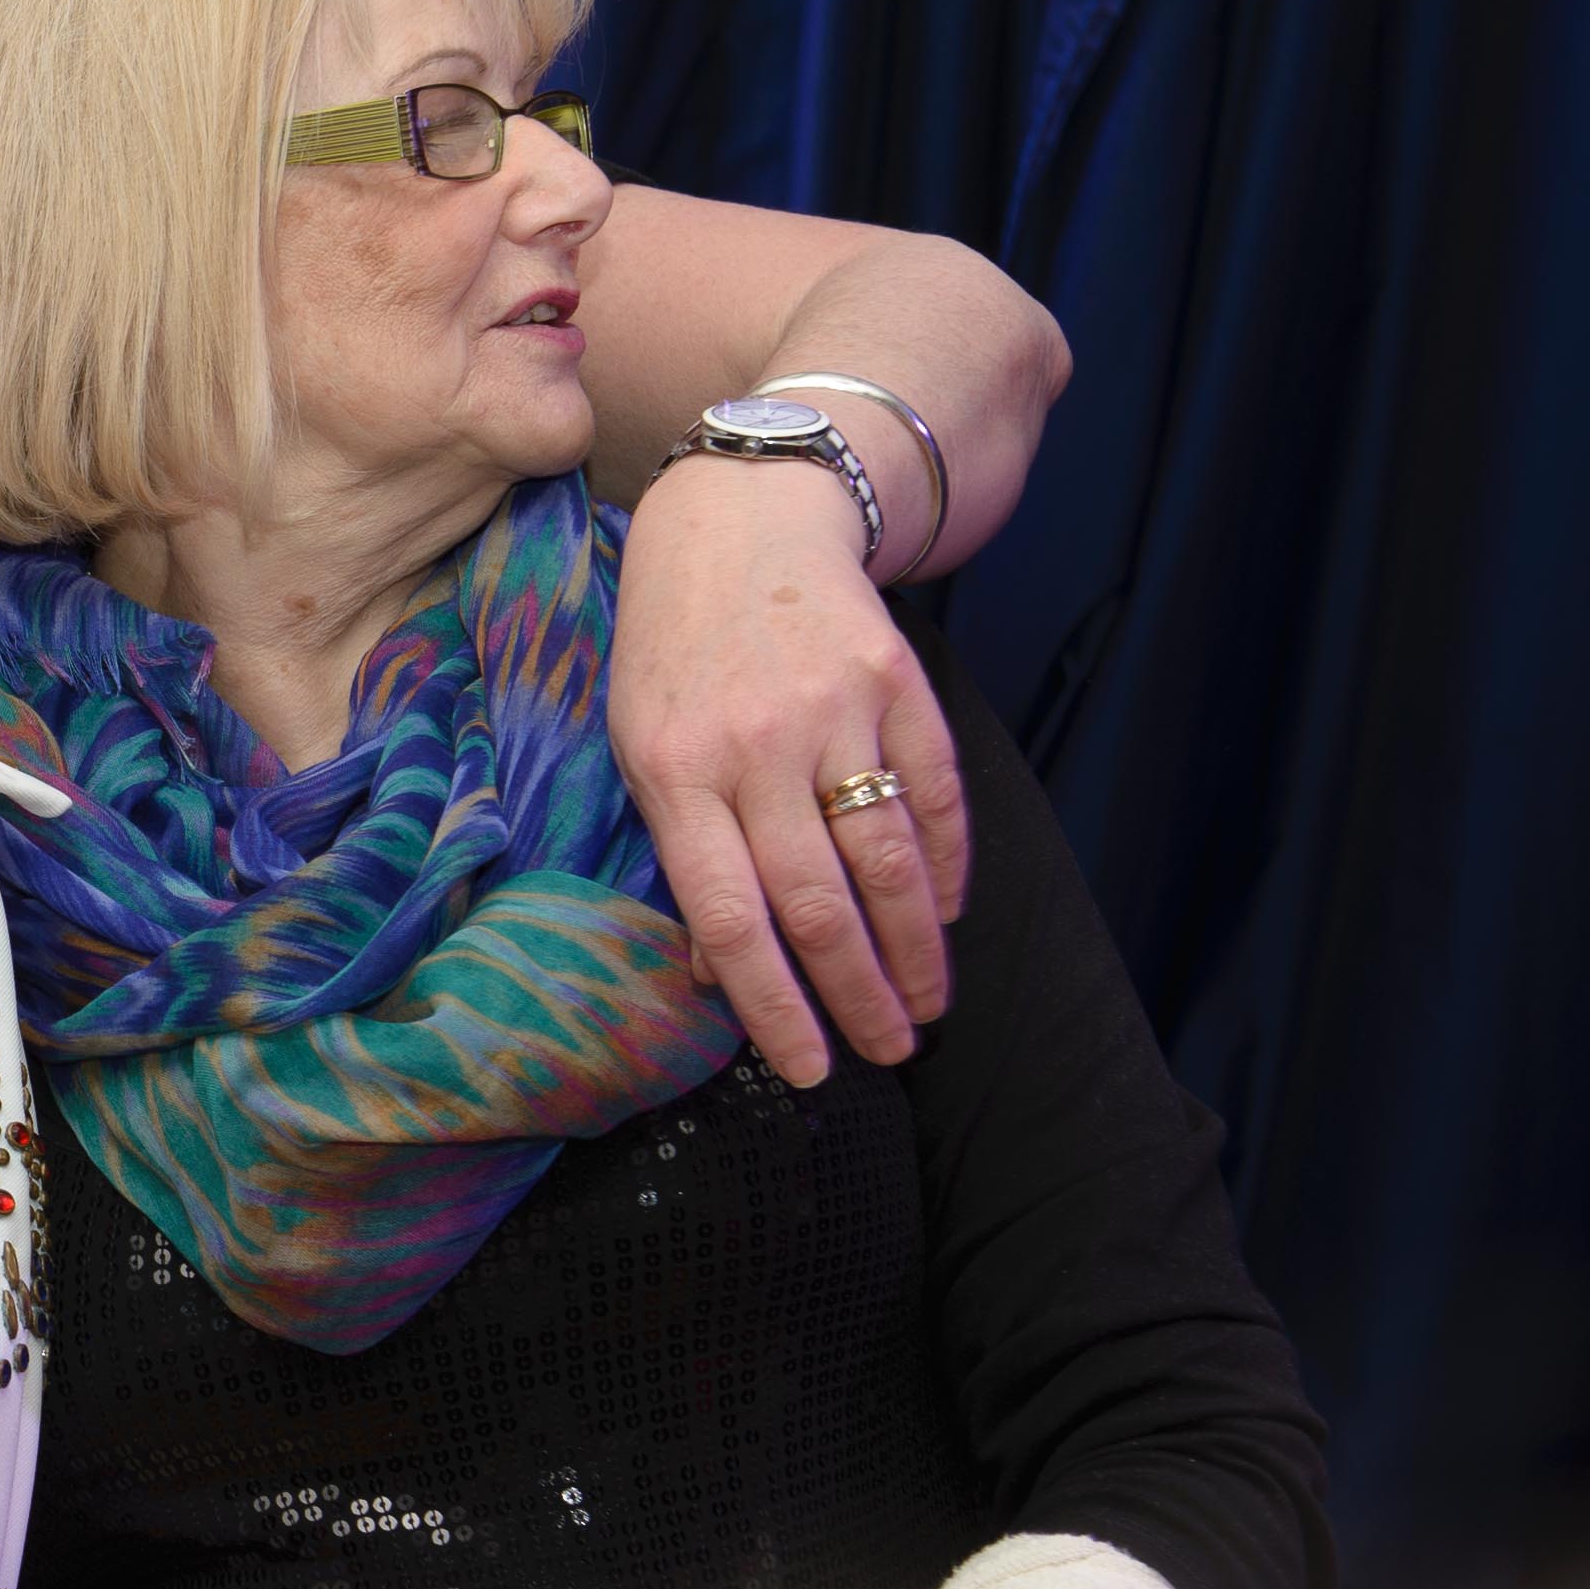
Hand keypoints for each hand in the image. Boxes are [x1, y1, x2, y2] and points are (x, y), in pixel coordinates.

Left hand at [608, 458, 970, 1082]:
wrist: (739, 519)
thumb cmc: (675, 655)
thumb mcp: (643, 748)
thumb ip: (684, 855)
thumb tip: (721, 974)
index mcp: (673, 773)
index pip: (733, 918)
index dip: (777, 1007)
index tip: (814, 1068)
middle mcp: (753, 746)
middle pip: (819, 903)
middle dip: (861, 996)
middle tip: (891, 1053)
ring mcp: (831, 710)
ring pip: (887, 859)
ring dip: (915, 950)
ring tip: (929, 1005)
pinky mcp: (895, 679)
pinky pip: (933, 792)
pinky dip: (946, 865)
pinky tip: (946, 916)